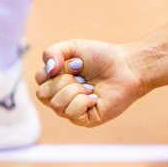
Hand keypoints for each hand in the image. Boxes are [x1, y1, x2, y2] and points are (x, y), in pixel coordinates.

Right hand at [33, 40, 147, 127]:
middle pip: (42, 94)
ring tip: (90, 86)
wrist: (128, 66)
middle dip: (64, 80)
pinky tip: (95, 97)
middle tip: (83, 76)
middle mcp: (62, 98)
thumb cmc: (102, 57)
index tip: (77, 63)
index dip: (54, 69)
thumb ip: (52, 51)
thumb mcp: (73, 46)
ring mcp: (73, 111)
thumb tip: (48, 69)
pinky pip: (71, 113)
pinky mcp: (86, 120)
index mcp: (56, 82)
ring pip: (56, 105)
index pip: (39, 80)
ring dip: (75, 90)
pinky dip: (83, 101)